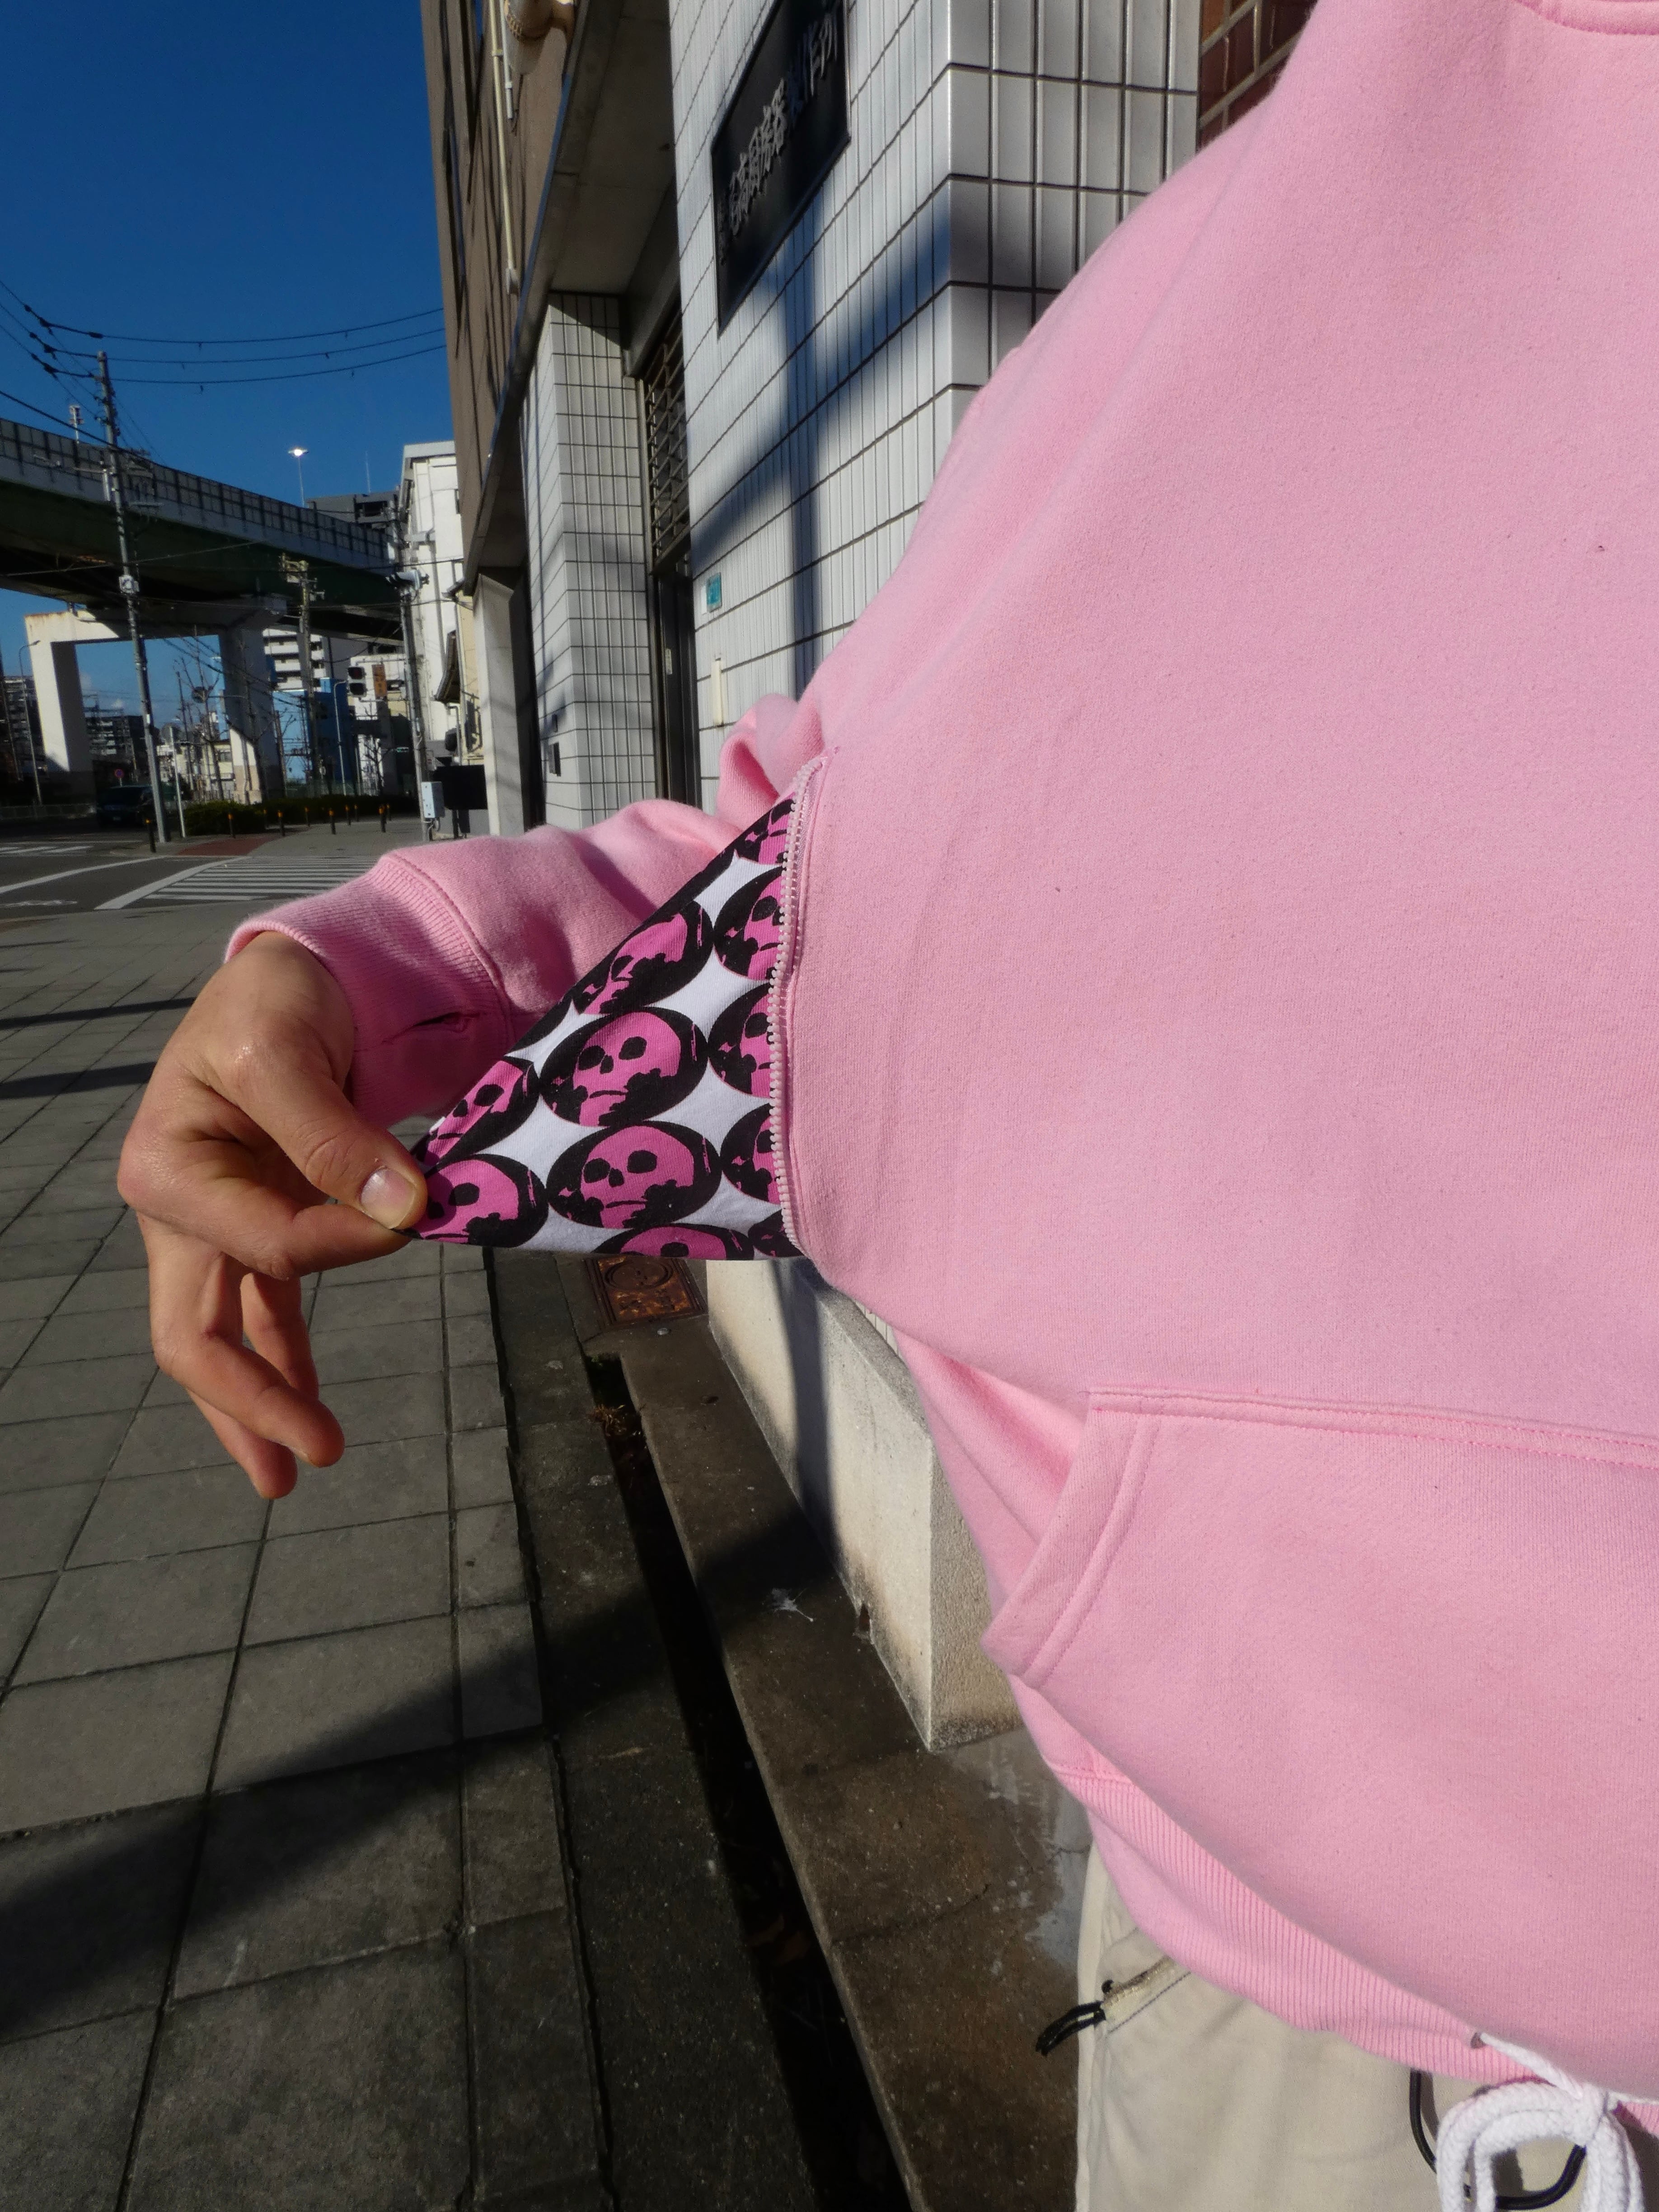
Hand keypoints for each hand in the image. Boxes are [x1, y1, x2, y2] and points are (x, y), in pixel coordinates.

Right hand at [117, 932, 427, 1497]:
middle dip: (249, 1402)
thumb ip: (333, 1134)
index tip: (413, 1219)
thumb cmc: (274, 1002)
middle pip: (196, 1333)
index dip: (339, 1241)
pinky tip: (311, 1405)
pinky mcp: (257, 1225)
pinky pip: (265, 1308)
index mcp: (168, 1167)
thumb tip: (400, 1209)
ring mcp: (217, 1224)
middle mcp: (181, 1209)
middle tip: (309, 1460)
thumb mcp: (287, 1047)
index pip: (261, 1239)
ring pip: (227, 1335)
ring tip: (297, 1469)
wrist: (289, 979)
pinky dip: (288, 1358)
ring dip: (263, 1401)